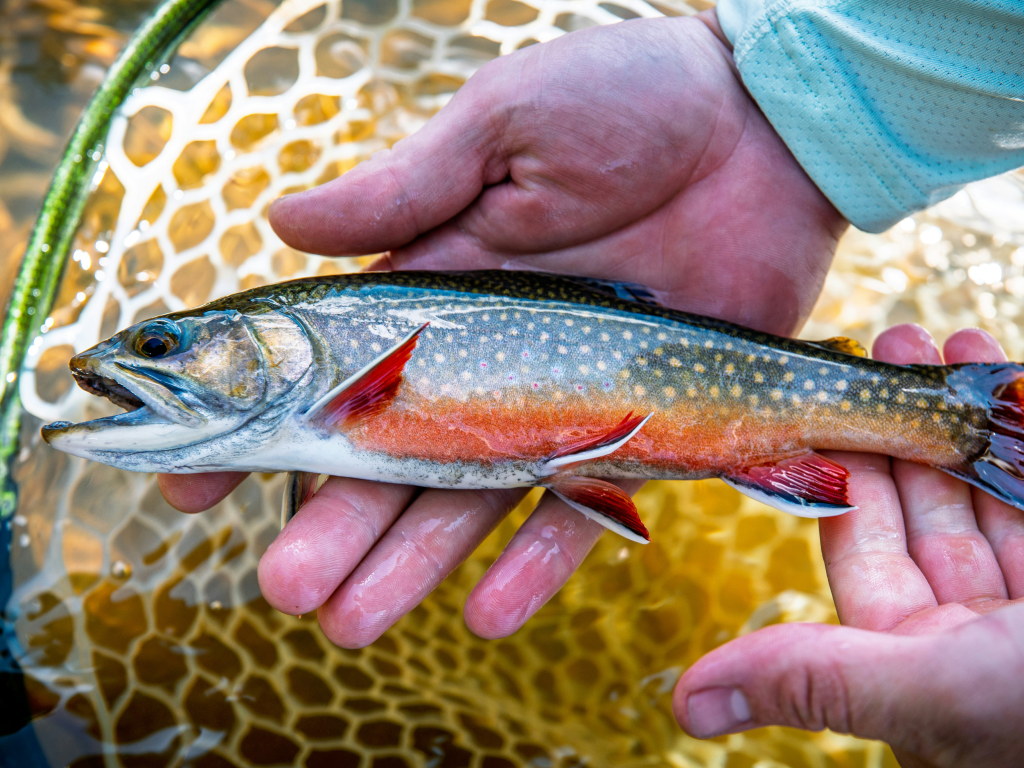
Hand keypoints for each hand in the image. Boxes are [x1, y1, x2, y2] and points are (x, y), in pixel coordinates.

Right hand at [159, 12, 845, 646]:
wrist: (763, 129)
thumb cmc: (630, 101)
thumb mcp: (504, 126)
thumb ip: (405, 186)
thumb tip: (280, 219)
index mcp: (435, 285)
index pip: (327, 366)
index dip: (260, 420)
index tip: (195, 478)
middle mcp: (481, 354)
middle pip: (390, 451)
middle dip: (332, 518)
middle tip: (286, 584)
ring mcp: (553, 398)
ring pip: (469, 495)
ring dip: (413, 560)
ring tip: (355, 622)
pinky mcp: (634, 424)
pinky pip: (582, 502)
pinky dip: (539, 558)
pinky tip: (488, 614)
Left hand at [673, 325, 1023, 767]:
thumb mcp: (936, 690)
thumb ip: (816, 680)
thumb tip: (685, 706)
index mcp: (928, 665)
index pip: (865, 550)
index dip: (845, 469)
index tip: (825, 398)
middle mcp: (986, 633)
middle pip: (931, 506)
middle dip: (906, 420)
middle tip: (884, 340)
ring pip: (996, 487)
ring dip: (969, 410)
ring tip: (941, 331)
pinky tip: (1006, 366)